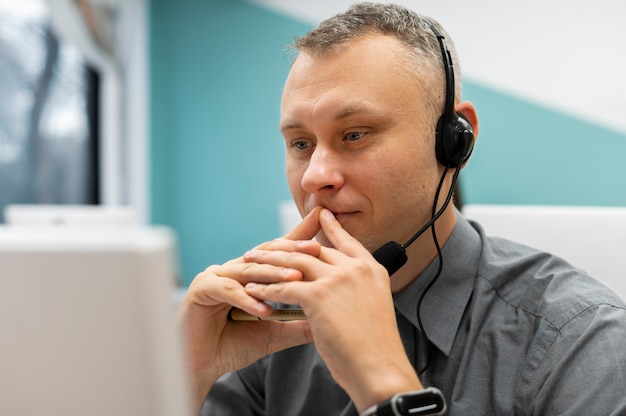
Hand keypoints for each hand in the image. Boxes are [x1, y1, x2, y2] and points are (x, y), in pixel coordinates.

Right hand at [178, 207, 321, 410]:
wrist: (200, 368)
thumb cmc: (233, 347)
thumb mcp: (274, 333)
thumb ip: (297, 324)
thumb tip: (329, 318)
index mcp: (249, 274)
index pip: (278, 252)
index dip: (300, 240)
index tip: (323, 229)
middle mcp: (232, 269)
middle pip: (266, 254)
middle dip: (292, 250)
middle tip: (316, 246)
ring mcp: (215, 276)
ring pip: (249, 271)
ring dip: (273, 275)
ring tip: (296, 279)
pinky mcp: (201, 289)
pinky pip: (228, 291)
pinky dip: (247, 300)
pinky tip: (265, 311)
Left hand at [243, 208, 421, 410]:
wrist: (381, 369)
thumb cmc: (377, 349)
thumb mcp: (372, 308)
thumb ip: (354, 292)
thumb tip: (335, 293)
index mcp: (371, 270)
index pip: (346, 241)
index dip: (330, 228)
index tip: (319, 215)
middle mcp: (355, 268)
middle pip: (312, 248)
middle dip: (284, 246)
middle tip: (264, 247)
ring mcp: (337, 279)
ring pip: (293, 262)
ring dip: (267, 262)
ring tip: (248, 262)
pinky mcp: (319, 295)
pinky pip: (283, 287)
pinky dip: (264, 289)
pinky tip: (251, 290)